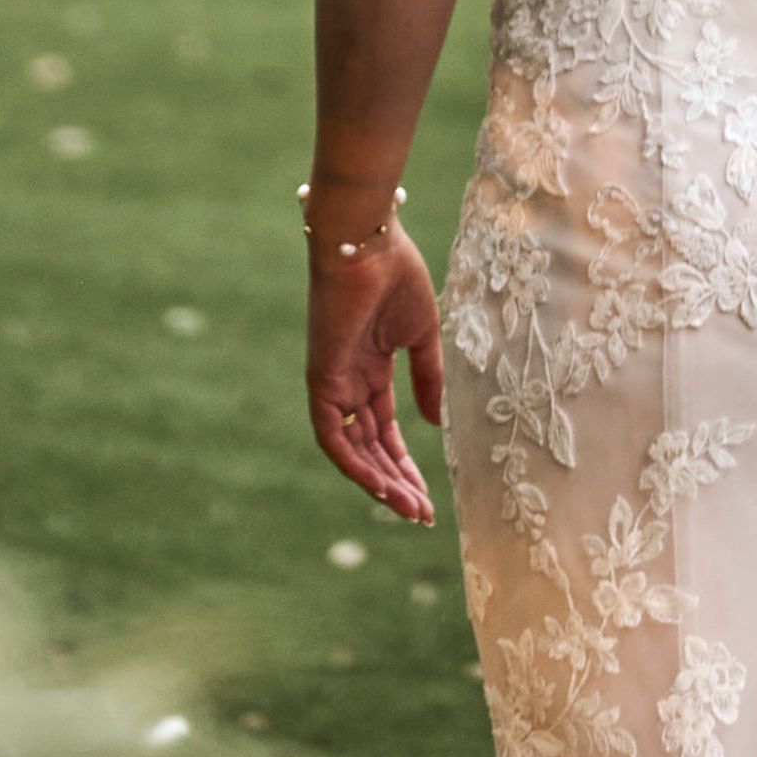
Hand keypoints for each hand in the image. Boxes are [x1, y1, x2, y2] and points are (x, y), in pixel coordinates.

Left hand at [304, 209, 446, 520]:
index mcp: (371, 370)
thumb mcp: (422, 335)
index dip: (405, 464)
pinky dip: (354, 463)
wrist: (367, 241)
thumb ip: (428, 379)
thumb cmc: (396, 274)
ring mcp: (332, 383)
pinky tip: (381, 486)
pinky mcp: (320, 379)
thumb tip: (435, 424)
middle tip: (423, 515)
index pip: (384, 431)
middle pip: (370, 448)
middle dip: (396, 483)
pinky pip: (332, 435)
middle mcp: (348, 383)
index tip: (428, 496)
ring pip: (352, 450)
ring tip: (410, 509)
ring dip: (380, 481)